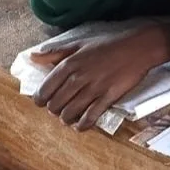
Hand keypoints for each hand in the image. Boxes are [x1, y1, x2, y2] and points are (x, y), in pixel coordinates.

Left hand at [30, 23, 169, 130]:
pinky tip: (80, 126)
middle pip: (55, 104)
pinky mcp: (108, 98)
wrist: (137, 48)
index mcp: (68, 64)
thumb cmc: (107, 44)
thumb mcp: (78, 44)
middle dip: (53, 109)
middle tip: (57, 109)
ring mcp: (94, 89)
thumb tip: (32, 57)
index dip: (40, 99)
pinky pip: (90, 117)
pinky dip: (82, 125)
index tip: (43, 101)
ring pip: (70, 113)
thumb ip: (54, 52)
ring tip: (67, 117)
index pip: (45, 89)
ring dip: (65, 119)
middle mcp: (78, 78)